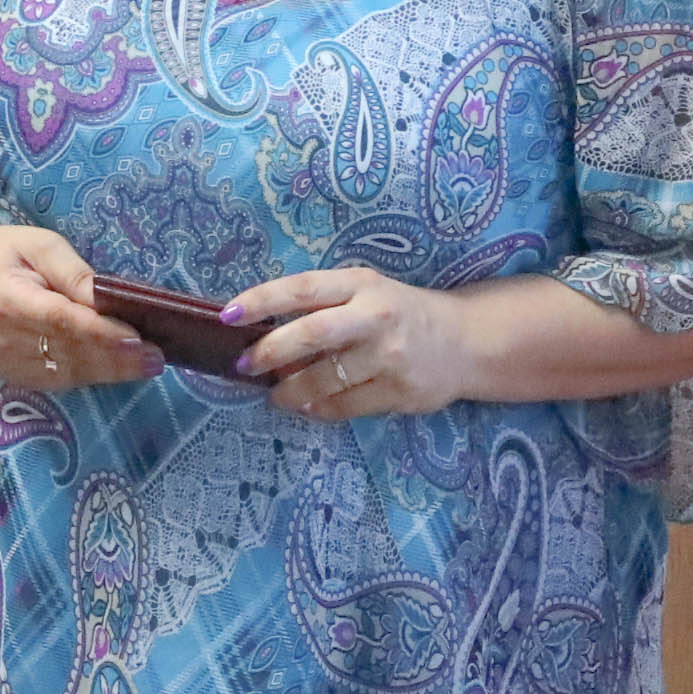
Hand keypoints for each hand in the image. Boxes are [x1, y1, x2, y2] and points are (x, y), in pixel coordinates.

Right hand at [0, 226, 159, 391]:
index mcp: (5, 300)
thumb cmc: (9, 253)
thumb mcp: (43, 245)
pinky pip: (60, 380)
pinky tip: (119, 368)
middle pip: (68, 353)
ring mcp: (5, 363)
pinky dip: (92, 374)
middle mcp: (1, 338)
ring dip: (110, 371)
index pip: (59, 320)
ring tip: (148, 363)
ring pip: (68, 373)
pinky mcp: (13, 375)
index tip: (135, 338)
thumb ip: (74, 273)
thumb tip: (107, 299)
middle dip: (116, 357)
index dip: (98, 332)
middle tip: (157, 356)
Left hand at [229, 266, 480, 420]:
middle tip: (245, 365)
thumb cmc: (400, 312)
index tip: (228, 315)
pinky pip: (346, 407)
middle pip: (312, 334)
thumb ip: (323, 306)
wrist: (464, 341)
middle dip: (271, 352)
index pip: (303, 288)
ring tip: (277, 394)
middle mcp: (376, 317)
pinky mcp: (399, 391)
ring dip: (291, 390)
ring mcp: (390, 357)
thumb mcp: (365, 292)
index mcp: (361, 284)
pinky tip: (309, 406)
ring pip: (325, 379)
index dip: (262, 300)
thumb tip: (261, 330)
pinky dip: (320, 409)